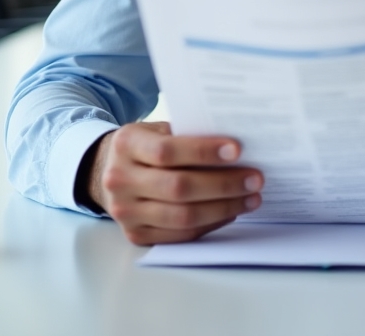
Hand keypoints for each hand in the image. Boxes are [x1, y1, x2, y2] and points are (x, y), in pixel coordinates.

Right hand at [85, 121, 263, 245]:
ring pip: (182, 216)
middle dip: (223, 184)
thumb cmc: (146, 144)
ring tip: (251, 198)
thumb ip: (187, 135)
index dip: (204, 152)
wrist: (110, 170)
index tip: (238, 150)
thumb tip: (236, 148)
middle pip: (178, 187)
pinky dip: (210, 224)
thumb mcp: (157, 129)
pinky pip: (180, 234)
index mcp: (126, 145)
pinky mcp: (136, 234)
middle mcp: (120, 180)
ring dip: (223, 208)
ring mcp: (126, 212)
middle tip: (255, 178)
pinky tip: (230, 211)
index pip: (167, 151)